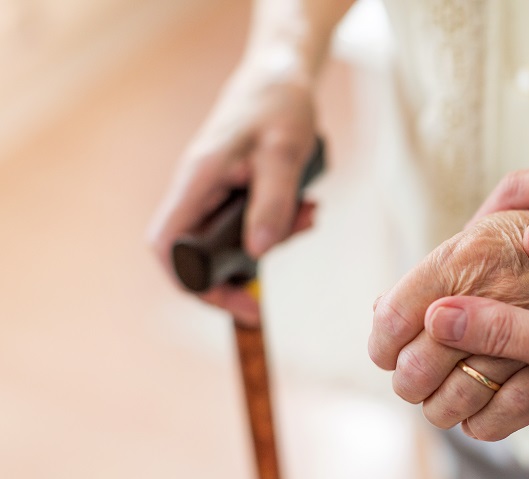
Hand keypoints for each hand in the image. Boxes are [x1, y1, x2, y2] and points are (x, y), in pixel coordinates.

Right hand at [148, 62, 318, 324]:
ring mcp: (213, 193)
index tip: (235, 302)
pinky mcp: (234, 192)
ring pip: (228, 242)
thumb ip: (273, 201)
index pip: (168, 246)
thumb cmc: (279, 104)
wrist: (281, 75)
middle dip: (236, 275)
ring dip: (268, 244)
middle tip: (267, 295)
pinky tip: (307, 210)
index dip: (192, 282)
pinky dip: (277, 225)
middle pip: (195, 255)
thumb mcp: (285, 152)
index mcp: (197, 179)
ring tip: (308, 218)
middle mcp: (197, 190)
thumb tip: (258, 253)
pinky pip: (249, 224)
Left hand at [422, 295, 528, 449]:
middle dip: (459, 343)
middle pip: (489, 376)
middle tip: (439, 297)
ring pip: (519, 353)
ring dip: (498, 322)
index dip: (441, 353)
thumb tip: (433, 317)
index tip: (423, 310)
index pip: (470, 392)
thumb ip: (507, 330)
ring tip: (480, 283)